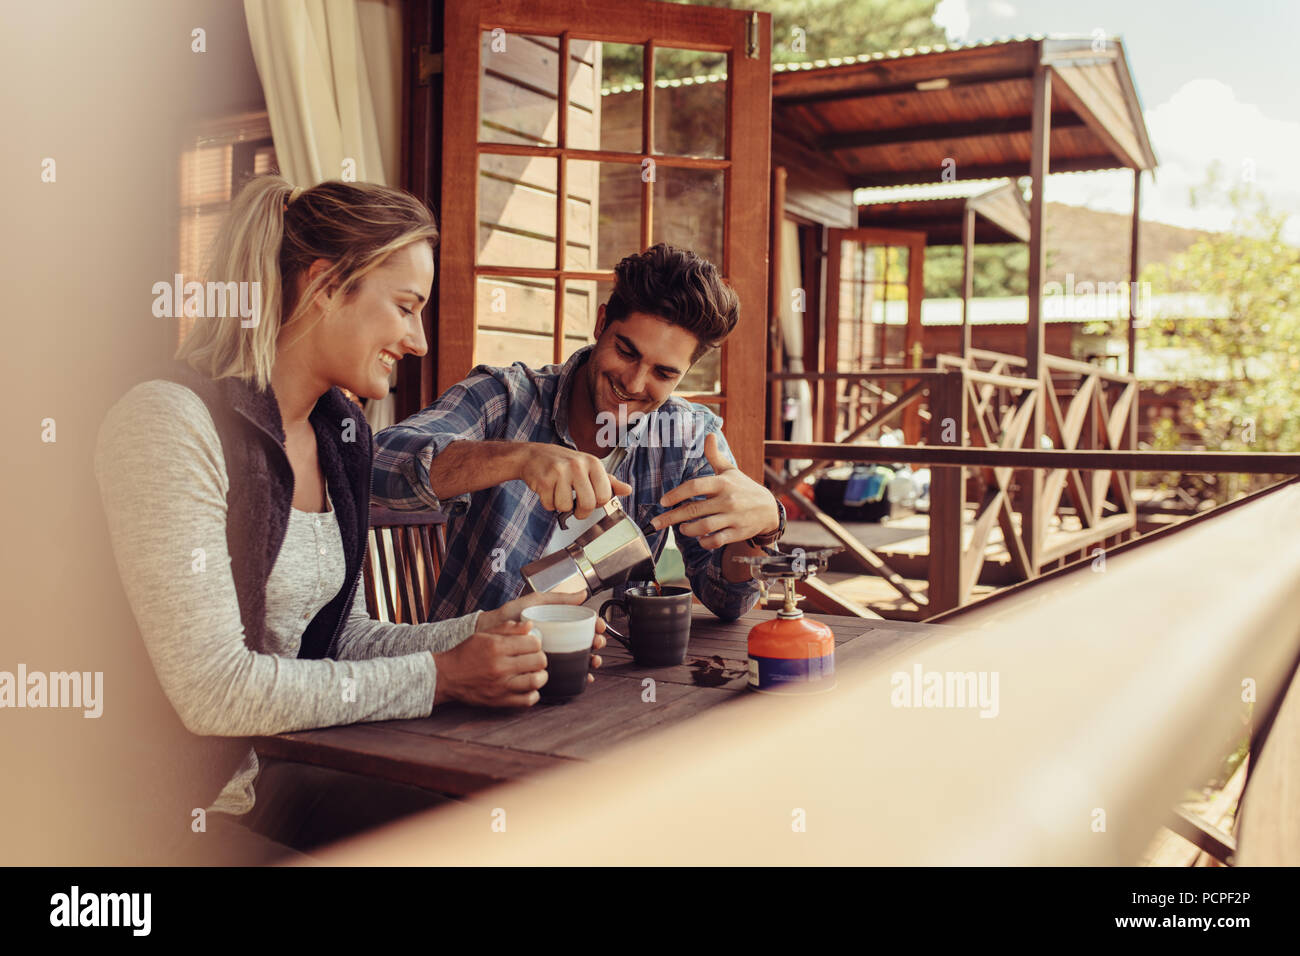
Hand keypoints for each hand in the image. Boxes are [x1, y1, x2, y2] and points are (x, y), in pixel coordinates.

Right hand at [431, 622, 547, 707]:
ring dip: (541, 675)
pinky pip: (527, 700)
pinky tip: (528, 687)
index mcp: (497, 647)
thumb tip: (530, 625)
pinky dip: (533, 694)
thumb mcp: (484, 635)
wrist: (446, 676)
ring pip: (536, 681)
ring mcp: (501, 686)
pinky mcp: (500, 701)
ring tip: (535, 672)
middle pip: (539, 661)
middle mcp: (500, 666)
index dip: (536, 642)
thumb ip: (508, 629)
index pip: (533, 643)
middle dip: (540, 657)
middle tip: (534, 658)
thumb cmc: (466, 653)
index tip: (531, 644)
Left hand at [475, 589, 606, 682]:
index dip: (596, 626)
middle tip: (596, 644)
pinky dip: (581, 676)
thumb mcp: (535, 601)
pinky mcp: (545, 667)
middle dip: (597, 644)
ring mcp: (554, 653)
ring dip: (592, 661)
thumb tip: (583, 593)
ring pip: (581, 659)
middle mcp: (560, 638)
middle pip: (587, 642)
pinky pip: (568, 674)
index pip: (585, 624)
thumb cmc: (510, 615)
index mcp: (559, 622)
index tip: (599, 627)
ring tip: (593, 661)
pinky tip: (586, 677)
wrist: (489, 633)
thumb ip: (558, 598)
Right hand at [517, 442, 631, 518]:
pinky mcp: (544, 480)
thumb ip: (608, 481)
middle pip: (587, 505)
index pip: (604, 496)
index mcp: (593, 463)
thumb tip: (627, 490)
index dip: (597, 504)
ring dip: (561, 506)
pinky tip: (548, 490)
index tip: (591, 500)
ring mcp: (560, 472)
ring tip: (559, 493)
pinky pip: (550, 505)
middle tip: (575, 507)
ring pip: (566, 507)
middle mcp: (578, 465)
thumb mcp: (588, 467)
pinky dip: (548, 503)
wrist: (533, 455)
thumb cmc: (563, 463)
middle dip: (581, 512)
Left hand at [650, 432, 779, 549]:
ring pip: (703, 527)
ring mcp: (733, 517)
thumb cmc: (744, 488)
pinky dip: (704, 542)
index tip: (663, 501)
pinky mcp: (737, 532)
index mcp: (723, 483)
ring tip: (682, 528)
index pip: (694, 486)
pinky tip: (699, 538)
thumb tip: (709, 435)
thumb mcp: (730, 470)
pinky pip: (716, 541)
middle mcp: (727, 500)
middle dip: (671, 517)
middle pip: (694, 510)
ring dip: (687, 530)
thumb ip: (715, 455)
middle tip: (656, 523)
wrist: (769, 509)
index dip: (676, 494)